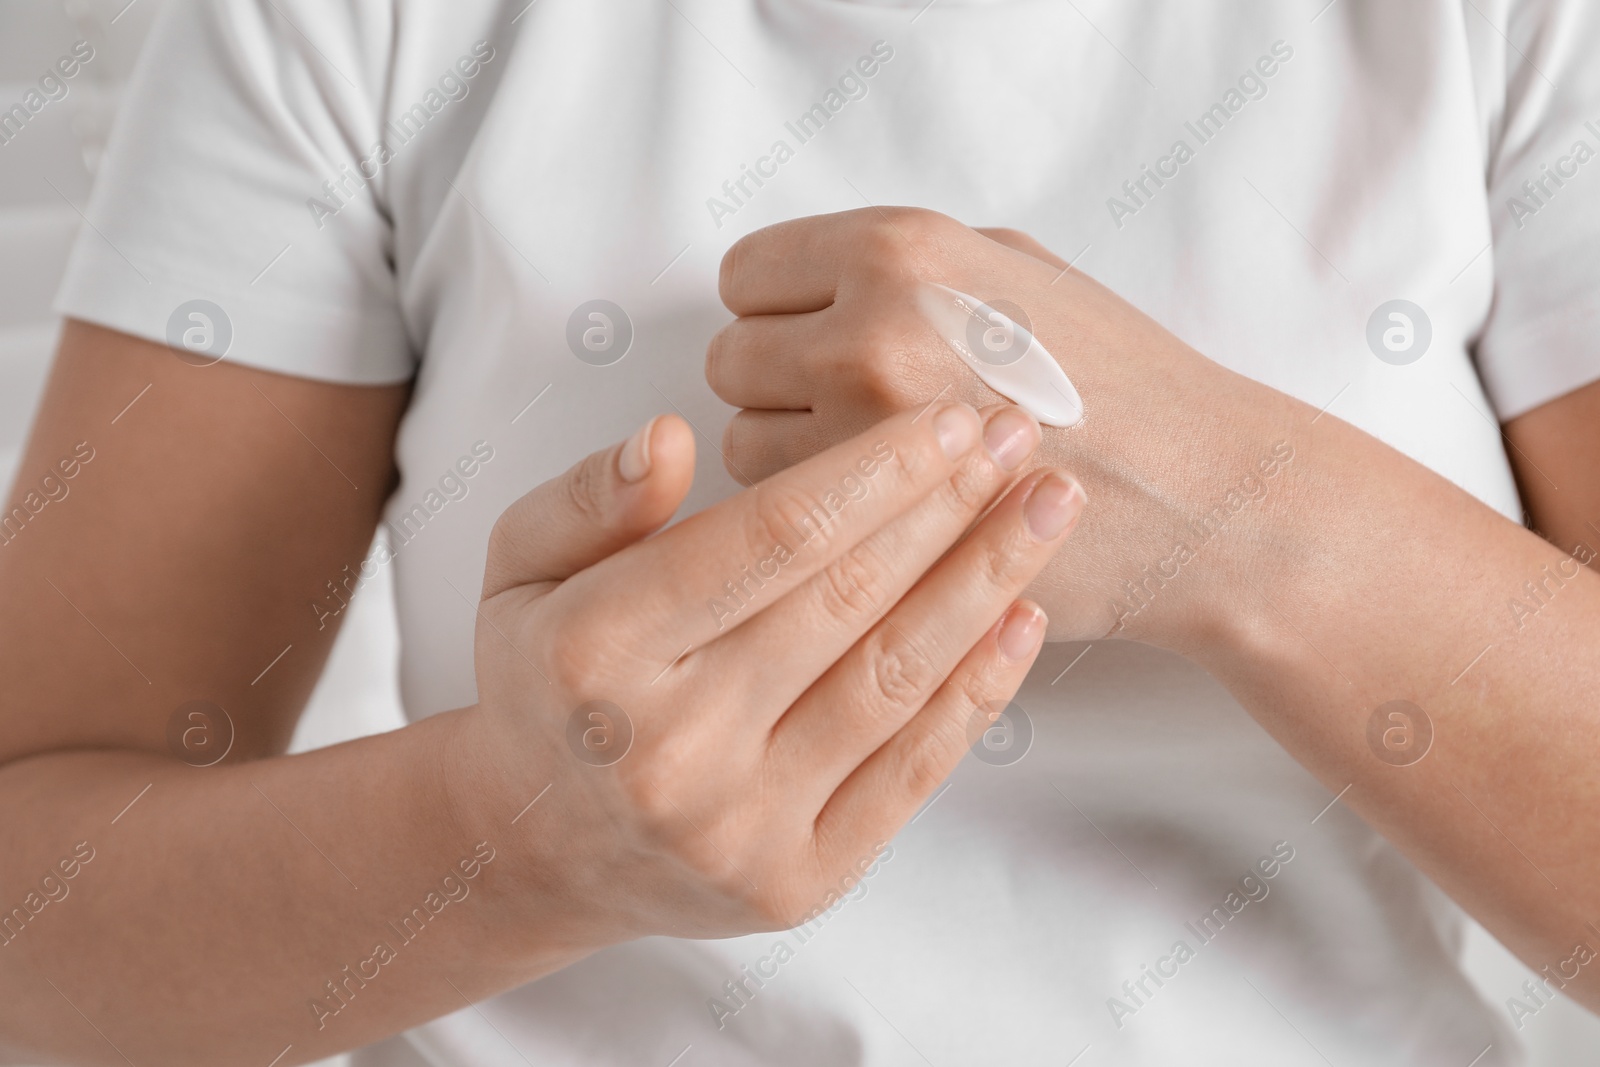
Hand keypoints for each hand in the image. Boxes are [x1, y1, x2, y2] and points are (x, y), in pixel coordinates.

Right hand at [458, 403, 1083, 951]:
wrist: (538, 847)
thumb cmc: (544, 684)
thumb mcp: (518, 567)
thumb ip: (591, 498)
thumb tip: (674, 436)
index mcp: (598, 652)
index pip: (769, 540)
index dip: (875, 470)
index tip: (950, 418)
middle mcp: (670, 749)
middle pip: (848, 601)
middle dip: (950, 505)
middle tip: (1023, 433)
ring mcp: (739, 828)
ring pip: (894, 680)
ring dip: (986, 583)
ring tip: (1048, 508)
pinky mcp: (797, 883)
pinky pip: (909, 773)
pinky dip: (977, 691)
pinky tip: (1022, 618)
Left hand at [706, 207, 1299, 644]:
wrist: (1201, 493)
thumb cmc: (1118, 378)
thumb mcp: (1010, 264)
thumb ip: (894, 263)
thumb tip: (806, 281)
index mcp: (900, 252)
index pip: (746, 273)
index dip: (771, 308)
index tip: (803, 333)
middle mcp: (868, 334)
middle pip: (730, 360)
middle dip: (774, 382)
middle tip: (842, 404)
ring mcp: (865, 440)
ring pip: (742, 444)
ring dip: (785, 457)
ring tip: (871, 463)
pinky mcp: (876, 531)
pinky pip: (780, 520)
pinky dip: (812, 522)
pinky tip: (876, 513)